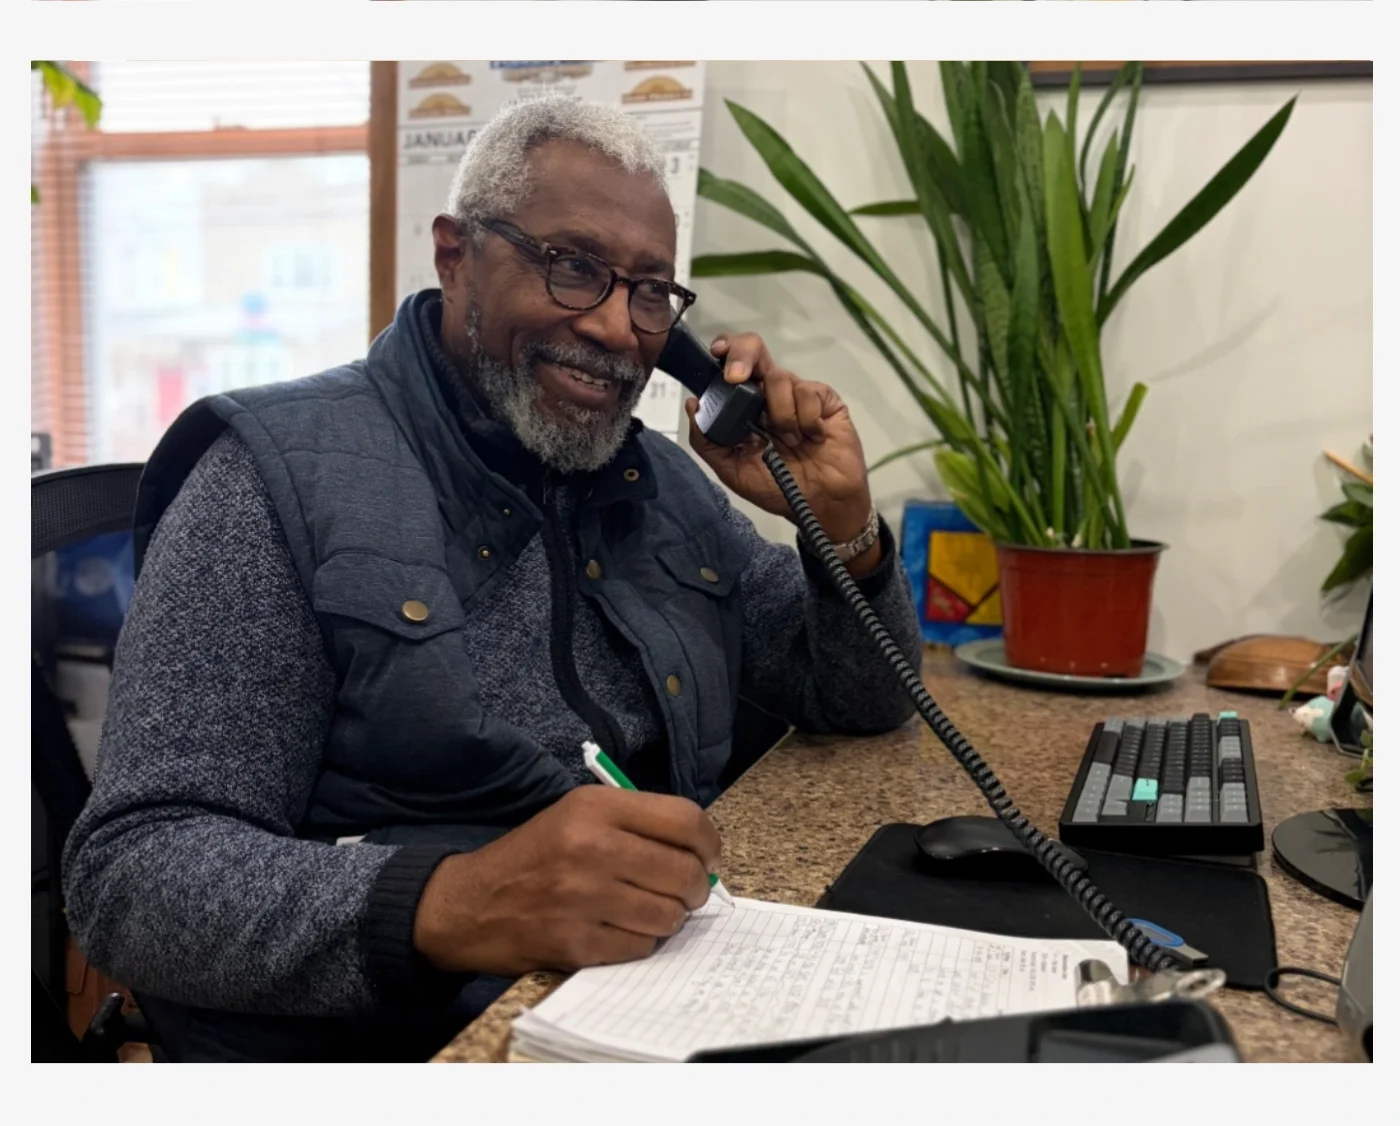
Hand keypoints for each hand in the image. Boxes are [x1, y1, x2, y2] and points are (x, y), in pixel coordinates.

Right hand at [412, 786, 720, 975]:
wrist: (469, 903)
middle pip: (684, 871)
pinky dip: (640, 941)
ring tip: (648, 909)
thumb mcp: (577, 814)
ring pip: (669, 915)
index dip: (709, 842)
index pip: (684, 819)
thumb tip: (700, 849)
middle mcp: (590, 848)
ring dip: (669, 917)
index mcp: (594, 807)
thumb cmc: (534, 855)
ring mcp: (583, 898)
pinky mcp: (576, 943)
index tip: (708, 855)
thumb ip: (635, 822)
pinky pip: (641, 947)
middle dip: (696, 886)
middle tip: (686, 890)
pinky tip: (620, 928)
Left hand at [685, 332, 880, 574]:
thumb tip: (693, 404)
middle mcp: (770, 394)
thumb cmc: (778, 490)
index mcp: (746, 406)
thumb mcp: (733, 471)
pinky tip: (812, 436)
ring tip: (791, 441)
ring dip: (780, 414)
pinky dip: (806, 418)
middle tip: (738, 378)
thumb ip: (708, 442)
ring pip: (780, 377)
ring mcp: (798, 394)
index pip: (731, 366)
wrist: (820, 506)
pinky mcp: (825, 399)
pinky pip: (809, 392)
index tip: (716, 354)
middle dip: (742, 355)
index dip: (725, 352)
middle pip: (754, 350)